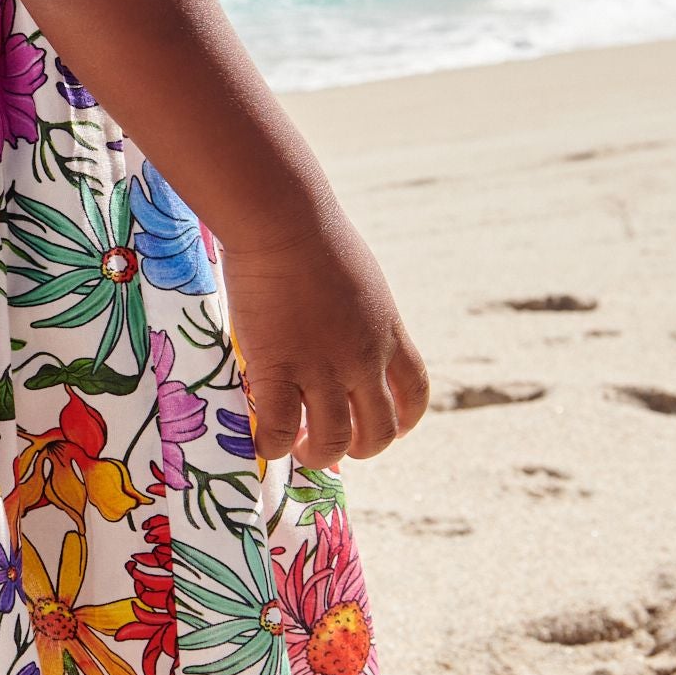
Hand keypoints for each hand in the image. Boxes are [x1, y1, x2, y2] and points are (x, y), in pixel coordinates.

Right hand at [221, 207, 429, 467]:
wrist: (284, 220)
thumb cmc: (314, 234)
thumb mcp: (360, 280)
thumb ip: (360, 312)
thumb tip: (343, 321)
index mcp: (389, 334)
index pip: (414, 396)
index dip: (402, 423)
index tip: (382, 429)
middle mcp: (364, 358)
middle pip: (380, 430)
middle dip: (360, 449)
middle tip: (330, 443)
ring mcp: (322, 366)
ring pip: (333, 440)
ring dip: (316, 454)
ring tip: (296, 447)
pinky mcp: (278, 366)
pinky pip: (278, 427)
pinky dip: (271, 445)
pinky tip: (261, 442)